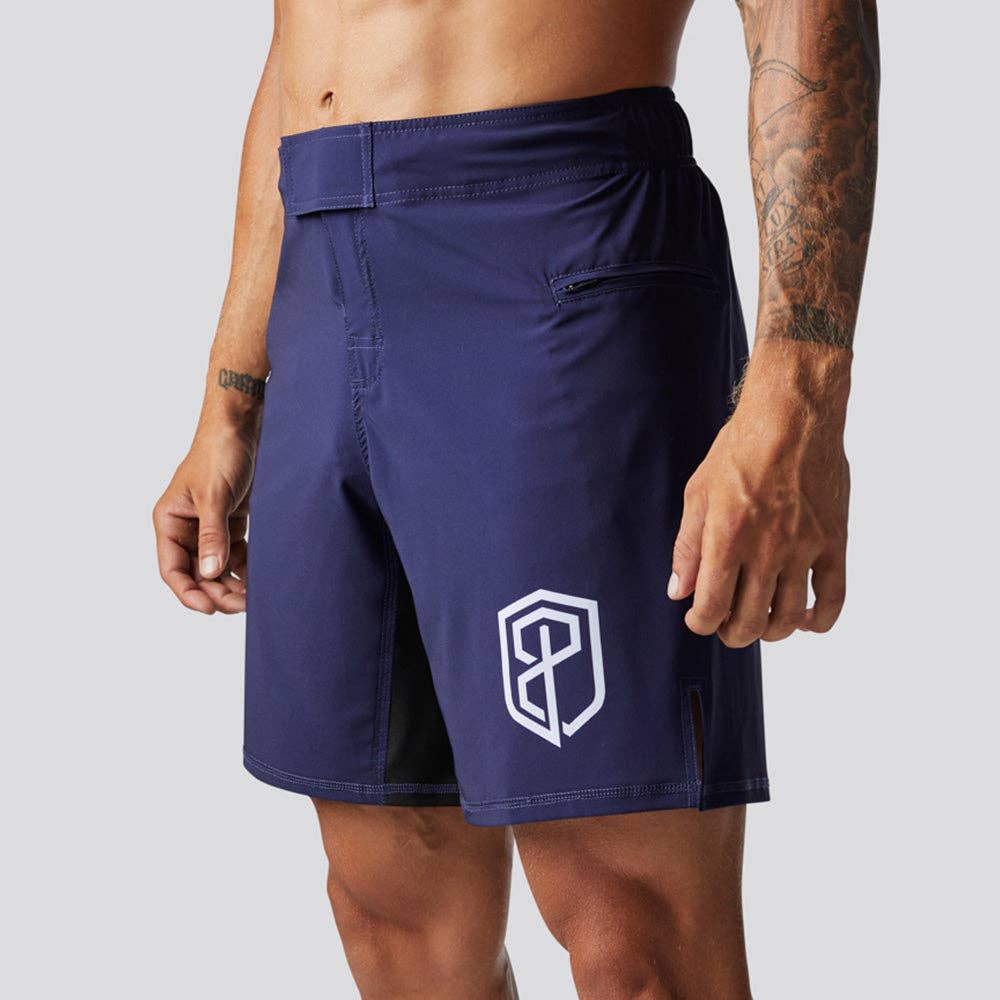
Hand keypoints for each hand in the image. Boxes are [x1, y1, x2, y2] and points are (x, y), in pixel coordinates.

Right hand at [153, 426, 257, 613]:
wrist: (243, 428)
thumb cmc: (219, 453)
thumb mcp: (214, 496)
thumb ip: (212, 535)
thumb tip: (210, 573)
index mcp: (169, 521)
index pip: (172, 569)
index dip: (188, 593)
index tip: (209, 609)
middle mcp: (186, 528)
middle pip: (196, 573)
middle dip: (216, 592)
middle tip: (241, 605)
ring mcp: (209, 527)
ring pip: (217, 568)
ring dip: (232, 585)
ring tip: (253, 598)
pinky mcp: (231, 523)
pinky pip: (235, 555)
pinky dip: (245, 569)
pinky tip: (258, 580)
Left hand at [669, 346, 850, 645]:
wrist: (793, 417)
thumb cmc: (741, 449)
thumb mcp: (698, 493)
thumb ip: (686, 547)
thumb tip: (679, 591)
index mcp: (727, 536)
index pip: (712, 606)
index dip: (701, 623)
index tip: (698, 619)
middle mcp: (767, 548)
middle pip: (750, 620)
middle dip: (733, 633)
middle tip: (727, 626)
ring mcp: (805, 548)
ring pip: (789, 617)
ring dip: (771, 631)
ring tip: (760, 623)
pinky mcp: (834, 542)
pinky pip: (833, 597)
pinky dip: (819, 620)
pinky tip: (805, 620)